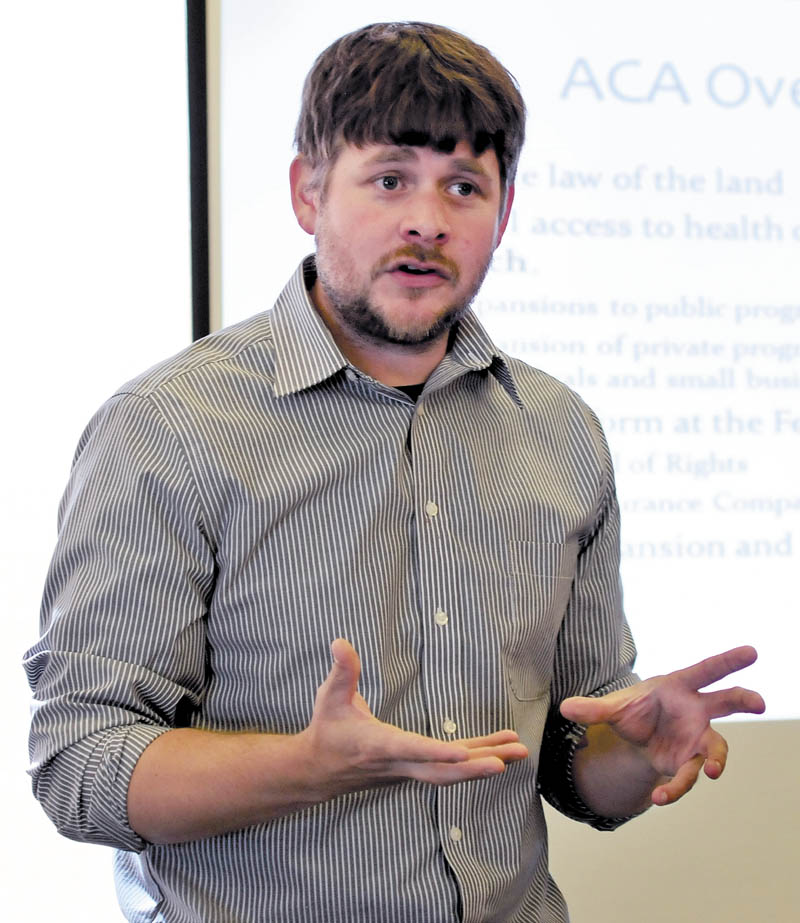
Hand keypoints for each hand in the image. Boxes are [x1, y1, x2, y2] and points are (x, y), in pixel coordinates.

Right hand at [300, 638, 528, 798]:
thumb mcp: (330, 697)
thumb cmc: (328, 731)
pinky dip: (475, 759)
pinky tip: (498, 752)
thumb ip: (342, 670)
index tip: (463, 754)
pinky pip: (450, 768)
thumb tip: (340, 642)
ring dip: (485, 762)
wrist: (319, 770)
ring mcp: (409, 770)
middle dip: (476, 766)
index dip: (437, 753)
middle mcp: (398, 764)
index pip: (412, 750)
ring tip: (519, 751)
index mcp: (379, 745)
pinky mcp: (415, 769)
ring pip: (452, 773)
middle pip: (442, 772)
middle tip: (508, 759)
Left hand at [559, 645, 764, 806]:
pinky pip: (690, 775)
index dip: (727, 661)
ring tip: (710, 772)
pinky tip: (661, 796)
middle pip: (726, 701)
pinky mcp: (689, 761)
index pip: (705, 670)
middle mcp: (695, 710)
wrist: (636, 736)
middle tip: (759, 701)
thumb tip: (564, 708)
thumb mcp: (611, 708)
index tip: (752, 652)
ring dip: (716, 760)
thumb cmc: (632, 710)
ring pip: (717, 746)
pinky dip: (678, 787)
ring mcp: (696, 737)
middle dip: (744, 698)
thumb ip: (591, 708)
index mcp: (678, 686)